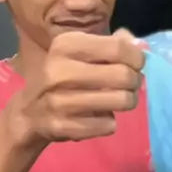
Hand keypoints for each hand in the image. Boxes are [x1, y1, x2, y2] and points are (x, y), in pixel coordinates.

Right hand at [11, 29, 145, 147]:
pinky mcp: (64, 126)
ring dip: (128, 101)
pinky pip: (109, 125)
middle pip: (124, 75)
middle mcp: (60, 71)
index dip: (137, 58)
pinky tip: (97, 116)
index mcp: (66, 45)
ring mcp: (60, 101)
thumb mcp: (81, 52)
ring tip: (118, 99)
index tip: (136, 64)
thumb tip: (141, 45)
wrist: (30, 112)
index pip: (119, 48)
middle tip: (129, 85)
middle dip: (134, 81)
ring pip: (122, 101)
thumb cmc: (63, 76)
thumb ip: (113, 44)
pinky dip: (109, 122)